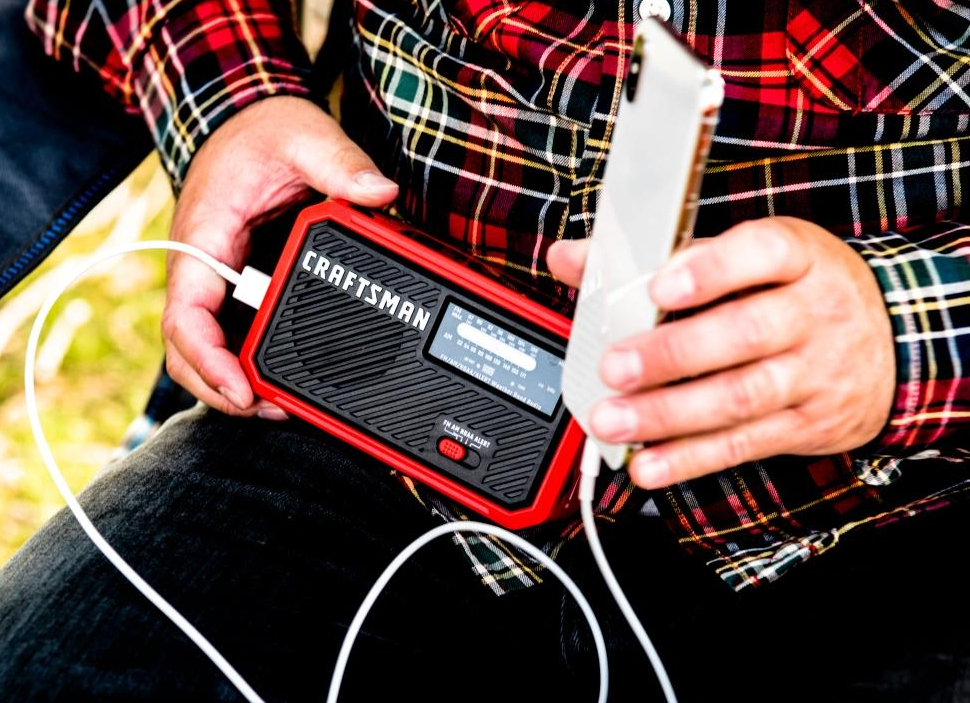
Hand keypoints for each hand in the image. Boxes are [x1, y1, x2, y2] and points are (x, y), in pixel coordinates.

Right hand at [163, 96, 398, 416]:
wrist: (248, 120)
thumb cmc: (265, 132)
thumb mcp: (306, 137)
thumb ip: (341, 164)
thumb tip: (380, 192)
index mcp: (204, 237)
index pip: (187, 315)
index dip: (209, 361)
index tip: (242, 391)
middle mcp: (204, 267)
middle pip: (189, 349)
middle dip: (221, 390)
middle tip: (270, 412)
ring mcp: (219, 281)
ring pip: (207, 349)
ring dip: (233, 384)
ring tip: (280, 408)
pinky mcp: (238, 285)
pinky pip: (232, 334)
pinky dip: (247, 364)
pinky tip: (282, 381)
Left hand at [547, 217, 895, 488]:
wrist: (892, 343)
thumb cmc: (797, 291)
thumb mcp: (747, 256)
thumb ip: (655, 255)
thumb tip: (570, 257)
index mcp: (797, 256)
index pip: (763, 252)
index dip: (710, 270)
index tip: (659, 287)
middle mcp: (813, 313)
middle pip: (744, 333)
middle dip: (671, 355)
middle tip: (613, 367)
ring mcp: (815, 372)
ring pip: (740, 396)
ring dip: (668, 414)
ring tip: (614, 420)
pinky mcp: (807, 424)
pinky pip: (744, 444)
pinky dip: (690, 458)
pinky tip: (648, 462)